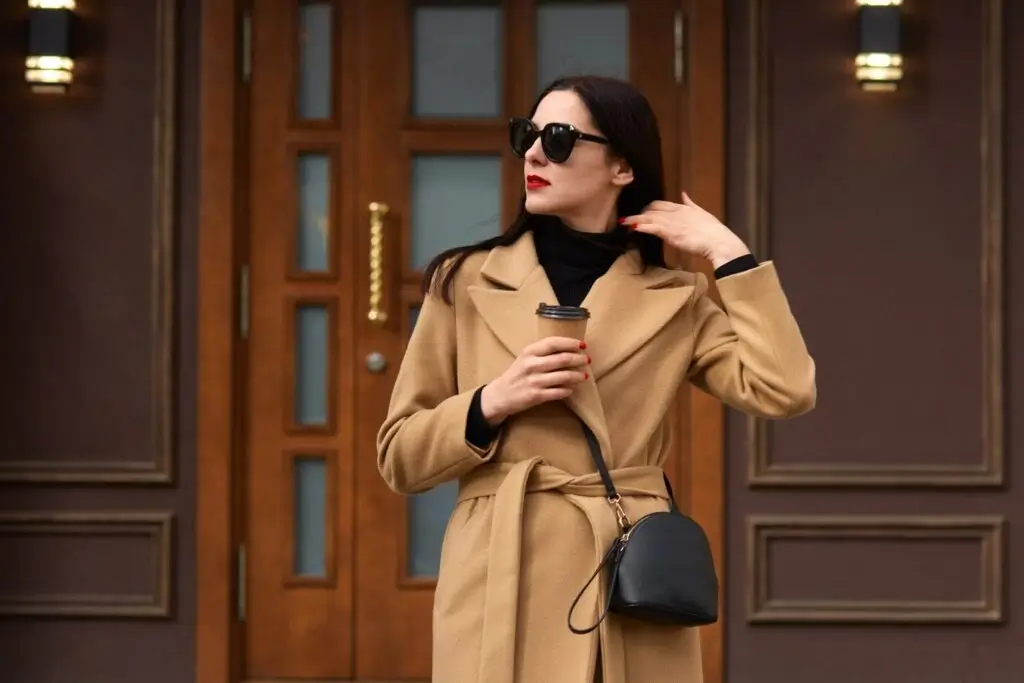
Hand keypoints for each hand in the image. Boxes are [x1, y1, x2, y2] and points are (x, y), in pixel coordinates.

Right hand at [480, 337, 589, 425]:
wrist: (500, 395)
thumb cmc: (517, 374)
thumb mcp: (526, 358)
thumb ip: (544, 352)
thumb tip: (570, 349)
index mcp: (529, 352)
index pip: (553, 343)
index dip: (570, 343)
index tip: (583, 345)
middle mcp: (531, 364)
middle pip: (562, 359)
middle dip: (579, 359)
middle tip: (587, 360)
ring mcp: (533, 381)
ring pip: (563, 376)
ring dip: (577, 375)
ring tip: (584, 376)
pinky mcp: (535, 396)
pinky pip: (558, 392)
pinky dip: (568, 390)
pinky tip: (572, 389)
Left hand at [620, 192, 750, 268]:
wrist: (718, 240)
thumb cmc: (712, 230)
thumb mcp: (701, 212)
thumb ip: (690, 203)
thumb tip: (684, 193)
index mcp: (682, 207)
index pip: (660, 204)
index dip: (649, 207)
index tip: (642, 212)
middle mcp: (674, 212)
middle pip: (651, 209)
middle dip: (639, 213)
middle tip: (628, 219)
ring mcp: (672, 222)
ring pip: (649, 218)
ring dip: (635, 220)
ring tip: (624, 222)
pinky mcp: (670, 233)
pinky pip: (652, 227)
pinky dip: (642, 226)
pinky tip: (634, 227)